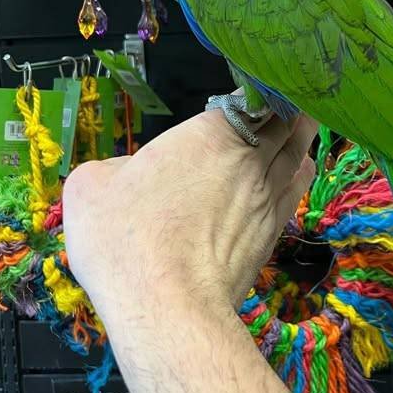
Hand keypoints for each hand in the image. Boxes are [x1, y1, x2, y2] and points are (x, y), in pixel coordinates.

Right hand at [63, 107, 316, 318]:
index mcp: (212, 133)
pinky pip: (296, 190)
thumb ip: (116, 166)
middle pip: (288, 120)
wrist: (168, 306)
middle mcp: (251, 158)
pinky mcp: (274, 232)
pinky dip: (299, 174)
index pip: (254, 97)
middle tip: (288, 98)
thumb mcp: (92, 186)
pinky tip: (296, 171)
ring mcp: (269, 196)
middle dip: (289, 107)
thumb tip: (129, 171)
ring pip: (300, 154)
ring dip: (301, 137)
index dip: (258, 89)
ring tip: (298, 127)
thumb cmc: (126, 237)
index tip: (254, 87)